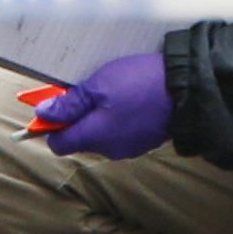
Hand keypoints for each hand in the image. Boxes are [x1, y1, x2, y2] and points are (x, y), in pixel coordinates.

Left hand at [25, 49, 175, 160]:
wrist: (189, 89)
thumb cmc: (141, 85)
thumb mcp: (98, 86)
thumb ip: (69, 103)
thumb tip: (43, 114)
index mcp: (95, 138)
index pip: (59, 144)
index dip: (50, 125)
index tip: (52, 105)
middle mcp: (110, 149)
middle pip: (80, 137)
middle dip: (76, 115)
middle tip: (84, 89)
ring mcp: (130, 147)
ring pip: (101, 134)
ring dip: (98, 115)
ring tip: (109, 90)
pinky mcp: (144, 140)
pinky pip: (120, 131)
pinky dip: (116, 117)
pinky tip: (127, 98)